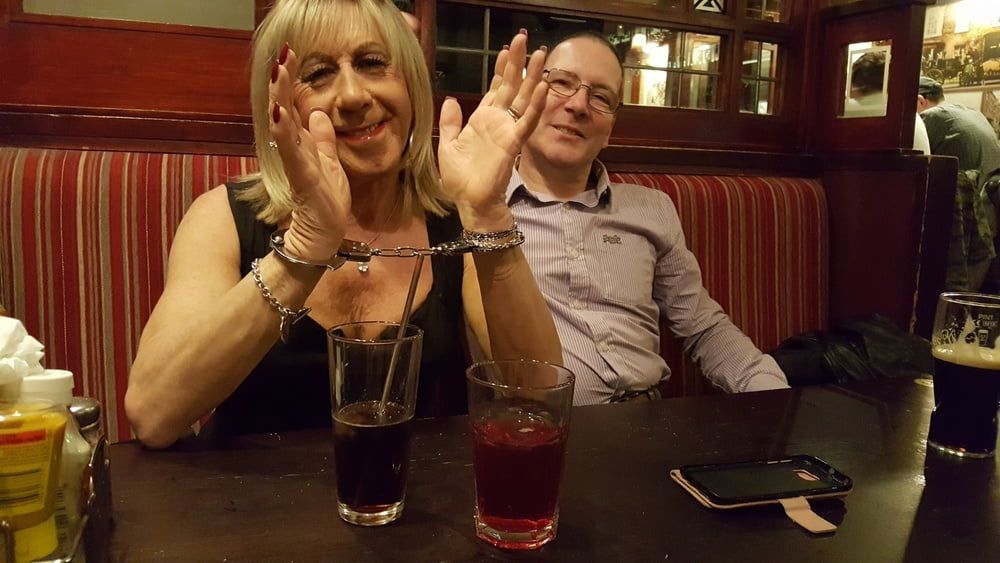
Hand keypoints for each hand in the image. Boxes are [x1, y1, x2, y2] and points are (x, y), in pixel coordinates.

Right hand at [269, 45, 350, 261]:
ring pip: (284, 125)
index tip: (290, 54)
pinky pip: (292, 152)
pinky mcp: (302, 178)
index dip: (291, 81)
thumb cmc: (326, 201)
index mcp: (303, 144)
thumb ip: (323, 139)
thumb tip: (317, 113)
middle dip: (283, 81)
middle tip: (281, 54)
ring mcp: (296, 163)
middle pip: (285, 109)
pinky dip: (284, 132)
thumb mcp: (329, 162)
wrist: (322, 235)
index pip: (294, 106)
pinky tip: (280, 114)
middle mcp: (295, 150)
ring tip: (278, 73)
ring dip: (280, 98)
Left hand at [437, 32, 547, 230]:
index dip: (501, 69)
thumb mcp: (448, 146)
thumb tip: (451, 100)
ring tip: (541, 55)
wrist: (470, 202)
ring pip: (523, 98)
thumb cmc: (460, 179)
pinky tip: (542, 87)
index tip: (506, 49)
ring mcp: (507, 131)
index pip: (495, 89)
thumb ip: (451, 122)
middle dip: (518, 63)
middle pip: (511, 86)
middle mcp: (498, 121)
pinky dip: (535, 104)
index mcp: (482, 120)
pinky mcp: (513, 143)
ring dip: (532, 77)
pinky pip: (527, 121)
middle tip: (524, 39)